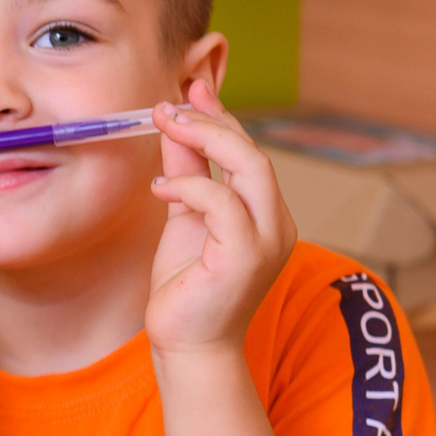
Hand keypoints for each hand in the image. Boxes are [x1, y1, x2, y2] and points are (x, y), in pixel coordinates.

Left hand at [146, 81, 294, 358]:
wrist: (188, 346)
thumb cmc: (187, 289)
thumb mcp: (183, 220)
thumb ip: (187, 175)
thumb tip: (174, 129)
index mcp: (266, 213)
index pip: (248, 153)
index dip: (221, 117)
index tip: (191, 88)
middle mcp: (276, 223)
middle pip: (253, 153)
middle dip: (211, 121)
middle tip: (167, 105)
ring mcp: (267, 240)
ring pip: (249, 167)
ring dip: (205, 139)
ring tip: (164, 125)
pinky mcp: (246, 257)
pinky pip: (222, 203)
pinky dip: (189, 185)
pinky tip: (159, 186)